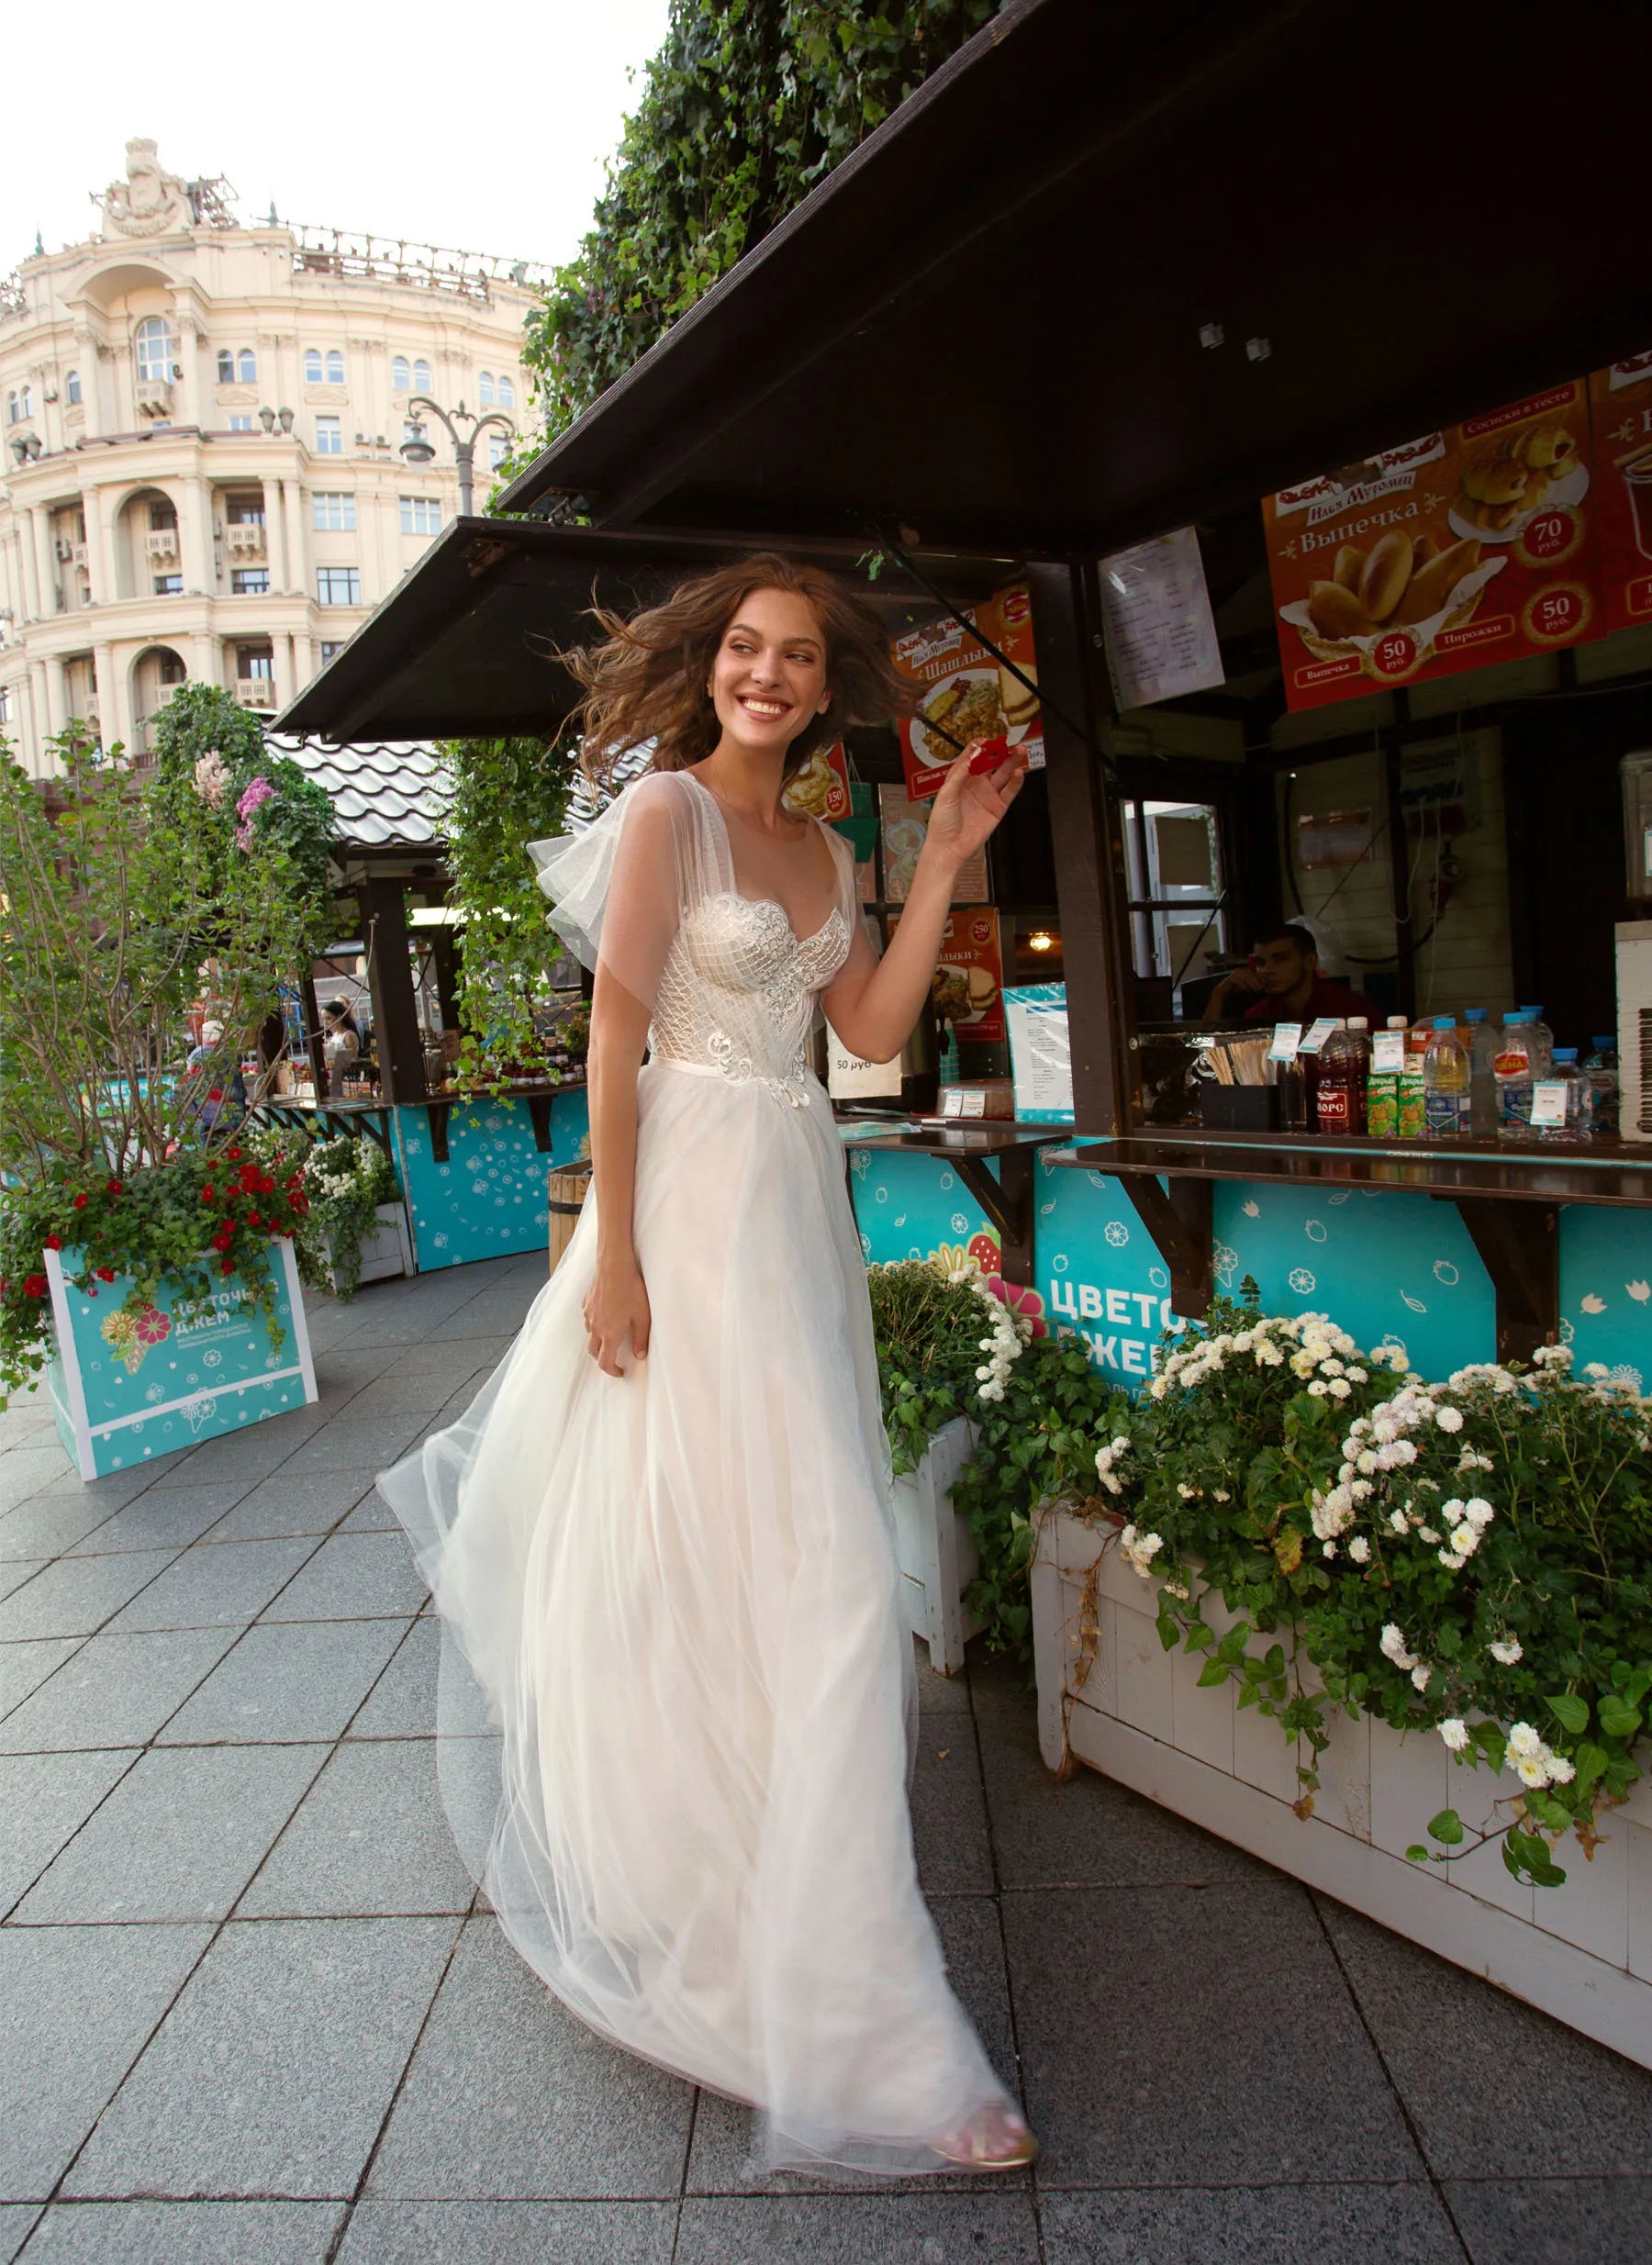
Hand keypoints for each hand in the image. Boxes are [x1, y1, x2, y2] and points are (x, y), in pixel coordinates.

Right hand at [583, 1254, 650, 1375]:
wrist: (614, 1266)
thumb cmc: (631, 1290)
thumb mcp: (642, 1317)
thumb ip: (641, 1338)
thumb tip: (640, 1355)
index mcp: (609, 1334)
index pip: (604, 1362)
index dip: (612, 1371)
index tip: (620, 1371)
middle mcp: (595, 1327)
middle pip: (593, 1351)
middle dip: (603, 1358)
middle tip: (614, 1357)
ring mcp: (588, 1315)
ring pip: (590, 1334)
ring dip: (599, 1339)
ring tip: (612, 1332)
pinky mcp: (586, 1303)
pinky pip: (588, 1318)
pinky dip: (595, 1322)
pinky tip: (606, 1313)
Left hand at [920, 740, 1028, 870]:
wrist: (949, 847)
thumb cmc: (942, 822)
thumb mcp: (946, 794)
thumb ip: (960, 774)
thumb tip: (973, 757)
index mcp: (960, 779)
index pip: (972, 758)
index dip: (979, 748)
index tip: (986, 740)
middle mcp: (975, 785)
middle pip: (991, 763)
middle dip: (1000, 752)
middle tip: (1008, 743)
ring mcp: (988, 795)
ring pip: (1003, 774)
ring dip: (1012, 762)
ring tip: (1020, 751)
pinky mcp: (998, 808)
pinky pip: (1009, 791)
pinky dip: (1016, 781)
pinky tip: (1019, 772)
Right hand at [1210, 966, 1262, 1012]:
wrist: (1222, 991)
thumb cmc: (1234, 988)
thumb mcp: (1245, 985)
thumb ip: (1252, 983)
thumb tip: (1262, 985)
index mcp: (1243, 970)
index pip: (1254, 973)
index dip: (1260, 979)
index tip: (1265, 985)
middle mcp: (1239, 970)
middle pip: (1251, 975)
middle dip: (1257, 982)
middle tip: (1261, 988)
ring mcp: (1235, 973)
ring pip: (1246, 978)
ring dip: (1252, 984)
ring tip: (1255, 990)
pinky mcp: (1231, 978)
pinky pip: (1240, 981)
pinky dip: (1244, 986)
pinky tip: (1247, 990)